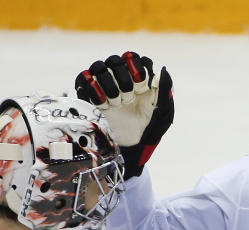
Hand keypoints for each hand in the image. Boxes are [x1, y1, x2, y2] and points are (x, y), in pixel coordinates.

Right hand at [75, 52, 173, 178]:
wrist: (129, 151)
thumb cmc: (147, 132)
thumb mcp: (162, 115)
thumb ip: (165, 92)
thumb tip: (162, 70)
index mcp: (138, 80)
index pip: (135, 58)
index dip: (138, 67)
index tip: (143, 84)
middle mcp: (119, 80)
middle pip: (115, 60)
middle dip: (123, 74)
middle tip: (129, 94)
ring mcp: (103, 87)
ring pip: (98, 67)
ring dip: (108, 82)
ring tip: (116, 102)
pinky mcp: (88, 96)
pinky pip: (83, 80)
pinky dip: (92, 88)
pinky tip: (103, 104)